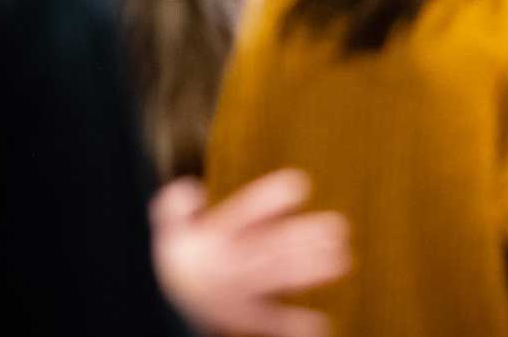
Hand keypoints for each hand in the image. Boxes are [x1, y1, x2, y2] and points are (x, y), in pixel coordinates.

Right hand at [151, 169, 349, 336]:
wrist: (165, 308)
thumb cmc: (179, 259)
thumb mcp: (168, 230)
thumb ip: (174, 206)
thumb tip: (191, 190)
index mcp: (215, 238)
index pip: (244, 213)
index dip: (270, 199)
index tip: (300, 184)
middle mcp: (230, 265)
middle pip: (271, 248)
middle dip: (303, 238)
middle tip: (337, 227)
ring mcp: (239, 293)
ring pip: (278, 280)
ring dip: (310, 271)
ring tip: (342, 260)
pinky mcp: (245, 318)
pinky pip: (269, 323)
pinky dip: (293, 326)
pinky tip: (321, 325)